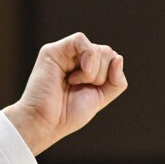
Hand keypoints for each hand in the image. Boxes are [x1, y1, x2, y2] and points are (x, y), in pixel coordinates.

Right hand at [4, 33, 126, 155]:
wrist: (45, 123)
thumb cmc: (67, 114)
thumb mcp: (100, 98)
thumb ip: (116, 81)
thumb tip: (119, 58)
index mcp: (87, 68)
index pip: (111, 60)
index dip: (110, 76)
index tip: (94, 90)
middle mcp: (76, 58)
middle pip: (106, 53)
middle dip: (101, 75)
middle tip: (80, 88)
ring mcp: (64, 53)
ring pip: (97, 49)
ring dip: (93, 72)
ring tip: (73, 83)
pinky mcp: (53, 51)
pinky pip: (80, 39)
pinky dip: (87, 58)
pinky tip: (76, 75)